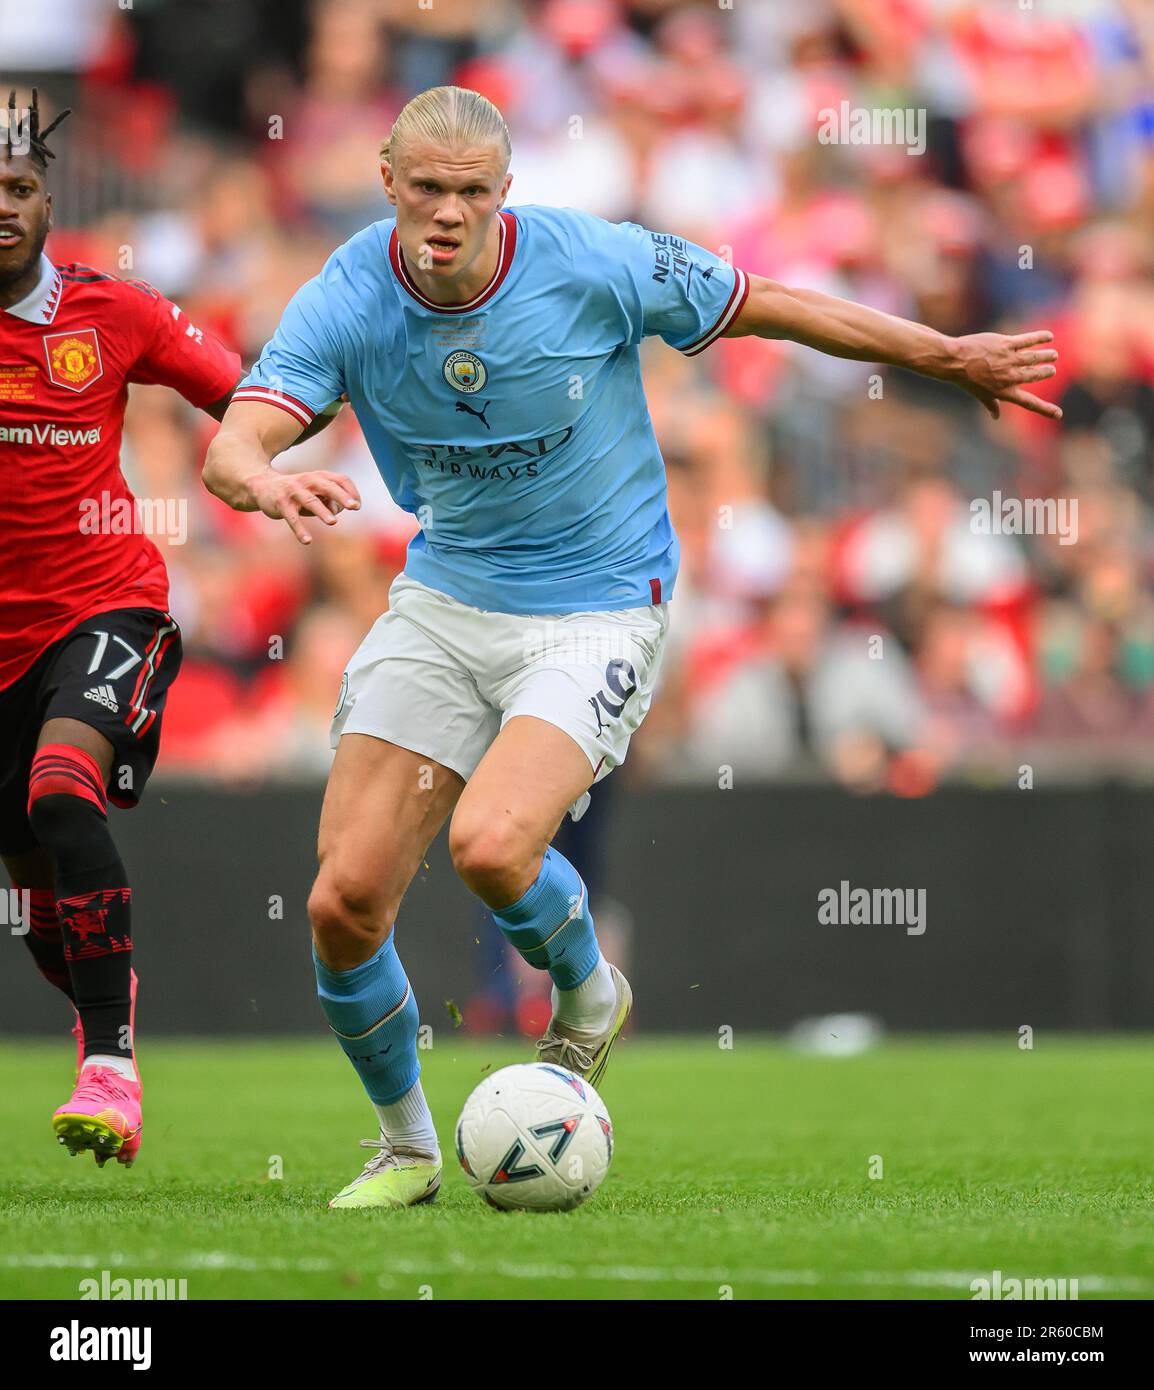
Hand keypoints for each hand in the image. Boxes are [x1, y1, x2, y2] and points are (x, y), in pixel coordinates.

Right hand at [245, 469, 360, 544]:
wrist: (263, 487)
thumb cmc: (297, 494)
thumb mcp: (315, 495)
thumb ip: (329, 502)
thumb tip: (338, 511)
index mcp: (319, 477)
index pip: (340, 479)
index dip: (351, 491)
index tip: (358, 505)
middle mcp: (307, 481)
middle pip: (327, 486)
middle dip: (341, 495)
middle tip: (353, 506)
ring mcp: (293, 491)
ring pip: (310, 500)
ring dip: (322, 511)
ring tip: (333, 522)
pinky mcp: (281, 503)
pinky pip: (291, 517)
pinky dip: (299, 529)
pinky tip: (307, 541)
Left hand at [951, 330, 1060, 419]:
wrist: (954, 361)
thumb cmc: (966, 379)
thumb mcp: (979, 395)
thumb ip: (991, 404)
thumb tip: (996, 416)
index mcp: (1004, 392)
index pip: (1029, 403)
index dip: (1045, 409)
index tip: (1059, 414)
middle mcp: (1010, 377)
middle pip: (1035, 376)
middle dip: (1046, 372)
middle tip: (1051, 370)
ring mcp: (1009, 360)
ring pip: (1034, 358)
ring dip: (1046, 356)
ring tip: (1053, 355)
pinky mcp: (1006, 344)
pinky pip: (1028, 340)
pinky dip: (1040, 338)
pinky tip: (1049, 337)